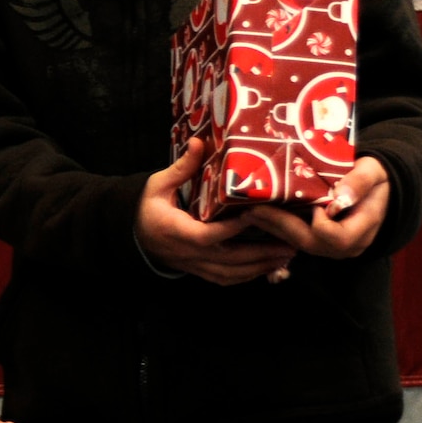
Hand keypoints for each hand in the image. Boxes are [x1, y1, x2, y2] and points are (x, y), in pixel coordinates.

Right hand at [136, 140, 296, 284]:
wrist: (131, 235)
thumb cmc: (146, 208)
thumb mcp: (157, 185)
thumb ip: (181, 168)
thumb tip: (198, 142)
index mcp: (178, 232)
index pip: (211, 234)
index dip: (236, 227)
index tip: (259, 214)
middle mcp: (189, 253)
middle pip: (230, 260)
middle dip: (262, 254)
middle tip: (290, 244)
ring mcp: (194, 265)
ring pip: (232, 274)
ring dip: (260, 268)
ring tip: (286, 256)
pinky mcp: (198, 270)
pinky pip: (226, 279)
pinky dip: (248, 276)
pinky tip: (266, 267)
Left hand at [243, 156, 388, 259]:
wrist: (377, 187)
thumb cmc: (376, 177)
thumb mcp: (373, 172)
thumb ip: (359, 182)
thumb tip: (340, 196)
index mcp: (363, 230)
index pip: (335, 237)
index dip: (319, 224)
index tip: (312, 204)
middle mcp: (346, 245)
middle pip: (309, 242)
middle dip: (280, 225)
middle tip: (253, 209)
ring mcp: (330, 246)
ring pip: (297, 243)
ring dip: (271, 227)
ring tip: (248, 211)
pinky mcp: (318, 241)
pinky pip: (294, 238)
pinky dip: (276, 226)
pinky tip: (256, 214)